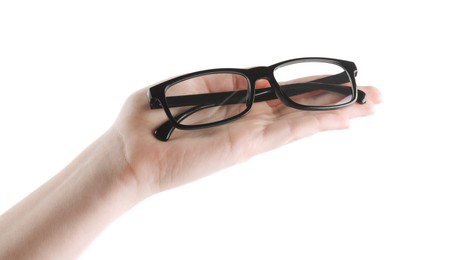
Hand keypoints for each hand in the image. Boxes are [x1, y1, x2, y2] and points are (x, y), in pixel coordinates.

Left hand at [113, 84, 380, 196]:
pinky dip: (317, 124)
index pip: (285, 96)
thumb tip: (258, 80)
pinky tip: (343, 118)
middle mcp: (251, 121)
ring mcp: (251, 134)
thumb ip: (225, 83)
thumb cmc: (152, 119)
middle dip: (337, 101)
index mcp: (238, 105)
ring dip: (337, 112)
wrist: (131, 152)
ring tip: (370, 106)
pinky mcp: (246, 145)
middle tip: (373, 97)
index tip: (339, 84)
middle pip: (302, 108)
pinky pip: (289, 131)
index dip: (314, 88)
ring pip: (303, 120)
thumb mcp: (189, 87)